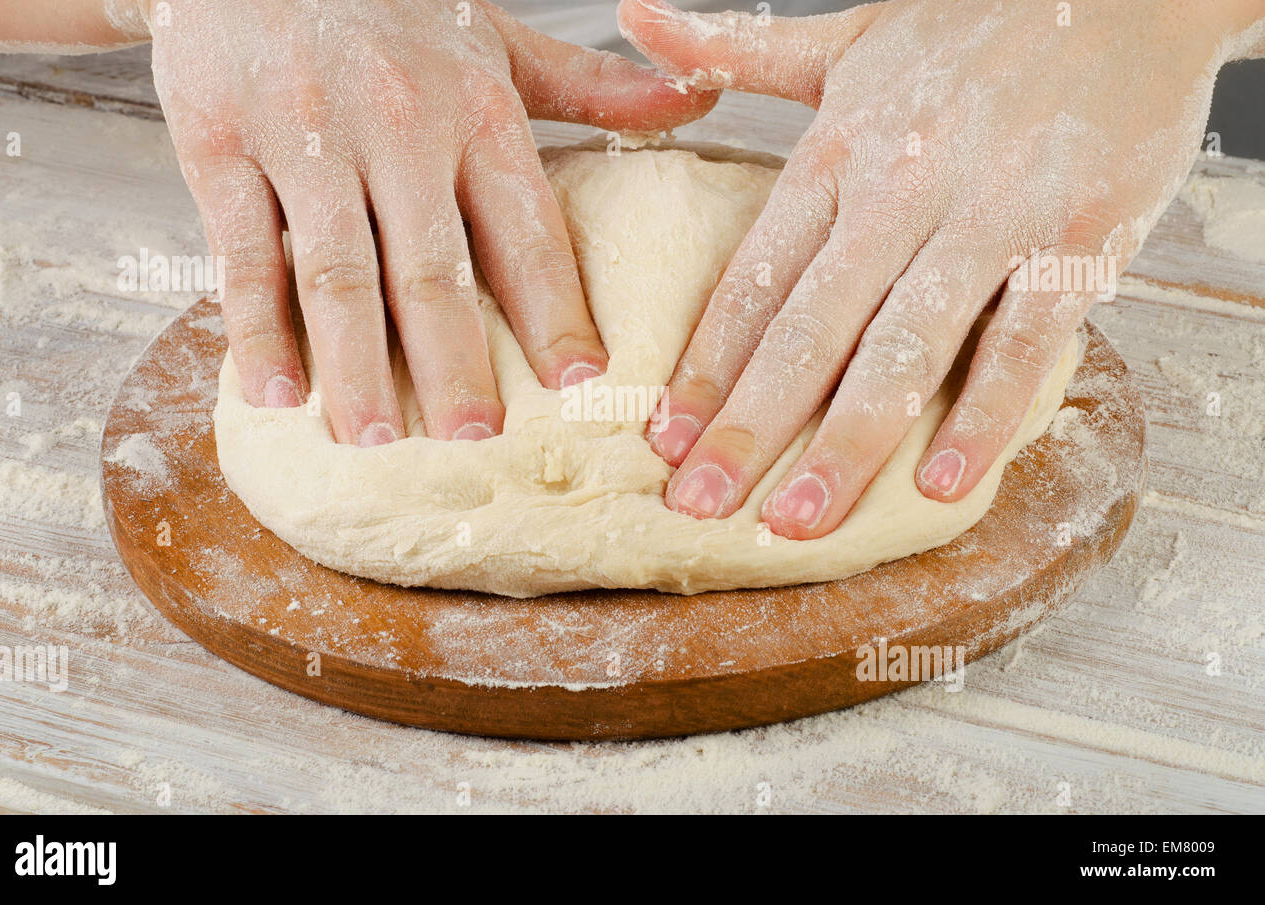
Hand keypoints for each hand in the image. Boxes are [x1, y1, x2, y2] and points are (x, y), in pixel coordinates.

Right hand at [145, 0, 716, 443]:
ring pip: (338, 270)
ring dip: (356, 364)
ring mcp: (305, 137)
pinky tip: (277, 393)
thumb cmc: (392, 10)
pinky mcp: (220, 146)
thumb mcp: (497, 42)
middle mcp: (397, 125)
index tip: (580, 380)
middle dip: (456, 360)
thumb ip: (592, 88)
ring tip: (375, 439)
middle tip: (476, 437)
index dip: (555, 308)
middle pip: (432, 266)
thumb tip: (696, 102)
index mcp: (475, 109)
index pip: (526, 227)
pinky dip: (256, 328)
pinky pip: (242, 251)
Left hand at [622, 0, 1263, 536]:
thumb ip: (735, 48)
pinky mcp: (1077, 235)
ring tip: (799, 520)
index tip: (664, 440)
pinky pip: (1023, 339)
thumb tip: (633, 22)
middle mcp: (902, 188)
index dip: (706, 367)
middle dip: (750, 426)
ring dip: (847, 442)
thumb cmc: (975, 24)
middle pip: (810, 327)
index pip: (755, 278)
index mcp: (840, 152)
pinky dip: (984, 413)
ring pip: (905, 345)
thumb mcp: (844, 40)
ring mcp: (991, 213)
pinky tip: (941, 482)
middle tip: (700, 505)